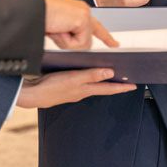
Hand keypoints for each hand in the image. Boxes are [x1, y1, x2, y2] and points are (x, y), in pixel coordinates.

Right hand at [17, 69, 135, 107]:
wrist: (33, 94)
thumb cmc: (52, 88)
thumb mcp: (74, 79)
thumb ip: (91, 75)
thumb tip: (110, 73)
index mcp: (85, 89)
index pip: (108, 88)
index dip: (122, 87)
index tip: (134, 86)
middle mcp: (81, 91)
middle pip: (102, 87)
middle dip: (114, 84)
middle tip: (126, 80)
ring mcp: (73, 89)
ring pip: (92, 85)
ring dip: (101, 80)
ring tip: (110, 74)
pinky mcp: (65, 85)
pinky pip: (82, 81)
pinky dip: (88, 77)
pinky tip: (85, 72)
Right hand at [41, 0, 117, 48]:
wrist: (29, 8)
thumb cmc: (36, 15)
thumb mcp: (55, 27)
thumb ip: (68, 33)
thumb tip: (78, 44)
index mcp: (76, 10)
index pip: (94, 25)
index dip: (104, 35)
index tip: (114, 44)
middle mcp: (83, 9)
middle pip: (94, 34)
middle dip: (104, 39)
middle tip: (115, 45)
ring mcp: (84, 13)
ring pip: (82, 44)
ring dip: (66, 42)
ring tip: (55, 29)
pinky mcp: (82, 19)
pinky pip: (78, 44)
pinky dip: (65, 41)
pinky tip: (58, 30)